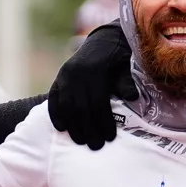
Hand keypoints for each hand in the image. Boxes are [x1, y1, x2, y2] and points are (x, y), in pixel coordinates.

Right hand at [48, 22, 136, 148]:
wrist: (104, 40)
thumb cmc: (119, 57)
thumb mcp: (126, 65)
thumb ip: (126, 81)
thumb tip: (132, 97)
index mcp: (94, 69)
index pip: (97, 101)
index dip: (103, 121)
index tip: (110, 137)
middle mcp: (75, 73)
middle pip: (80, 107)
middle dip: (88, 129)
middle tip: (96, 146)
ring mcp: (64, 75)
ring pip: (66, 105)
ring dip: (73, 126)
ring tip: (81, 141)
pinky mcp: (58, 79)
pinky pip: (53, 99)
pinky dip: (56, 114)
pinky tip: (61, 128)